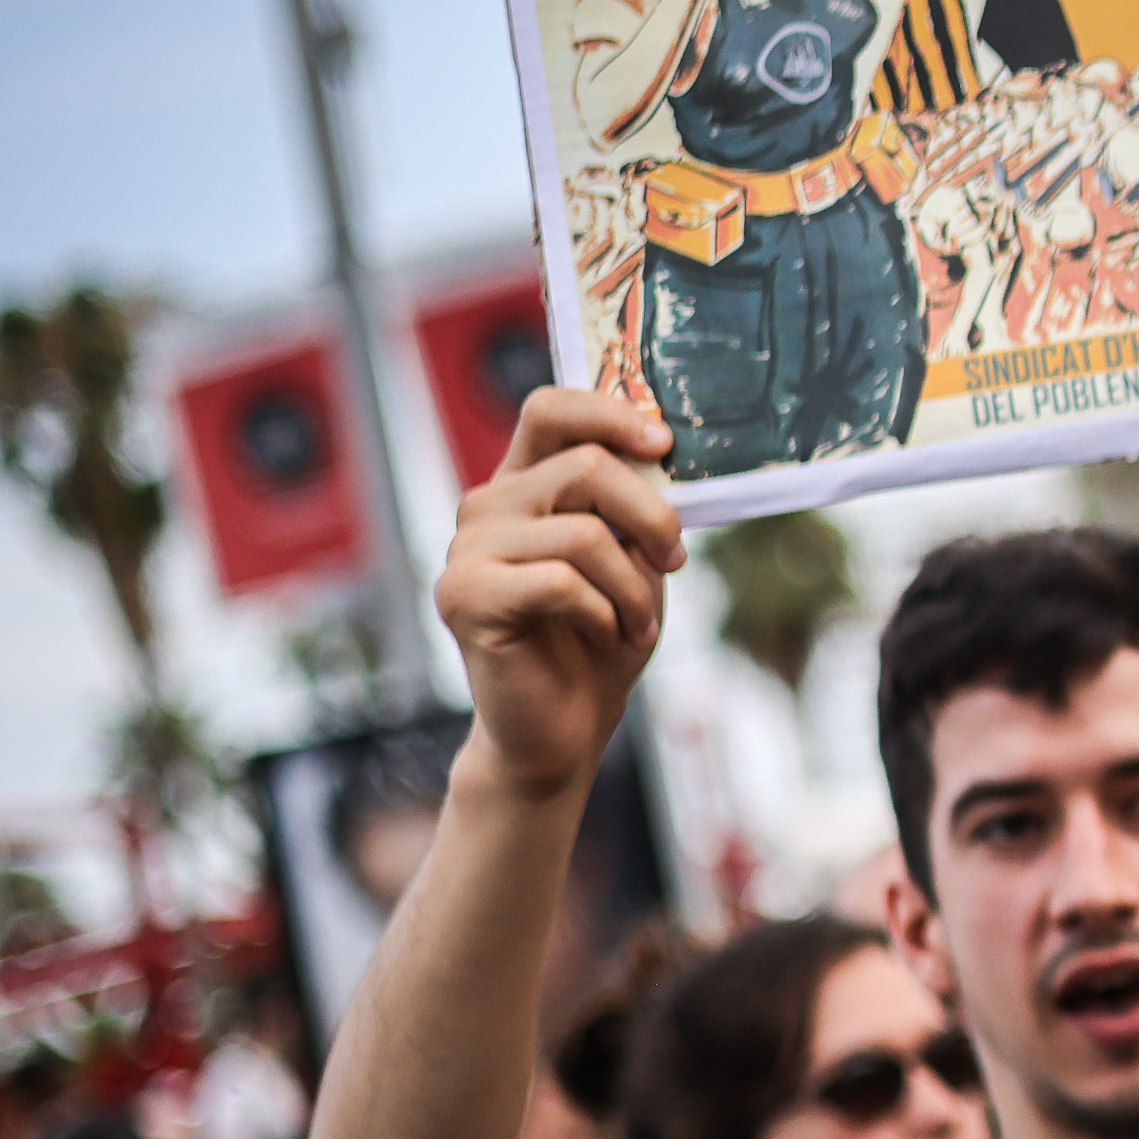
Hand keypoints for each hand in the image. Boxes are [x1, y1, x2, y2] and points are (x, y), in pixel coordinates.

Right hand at [435, 388, 683, 800]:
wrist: (563, 730)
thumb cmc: (603, 638)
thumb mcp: (633, 560)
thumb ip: (634, 506)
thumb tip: (661, 457)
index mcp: (524, 484)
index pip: (551, 408)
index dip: (611, 413)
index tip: (664, 445)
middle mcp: (486, 506)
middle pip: (586, 466)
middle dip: (652, 518)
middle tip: (673, 562)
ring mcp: (467, 550)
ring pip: (585, 534)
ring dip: (634, 587)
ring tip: (639, 624)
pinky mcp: (465, 596)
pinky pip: (561, 582)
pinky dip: (604, 614)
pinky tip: (605, 636)